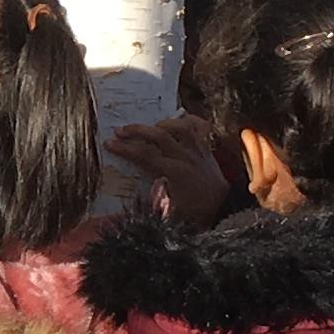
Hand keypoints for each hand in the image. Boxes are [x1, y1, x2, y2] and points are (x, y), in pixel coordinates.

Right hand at [106, 115, 238, 226]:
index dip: (125, 149)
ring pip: (181, 127)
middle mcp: (187, 157)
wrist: (224, 208)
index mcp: (176, 173)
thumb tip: (126, 209)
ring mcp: (199, 150)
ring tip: (149, 126)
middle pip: (159, 136)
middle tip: (120, 131)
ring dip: (162, 124)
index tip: (110, 144)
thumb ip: (151, 207)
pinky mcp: (206, 148)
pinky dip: (188, 120)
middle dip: (137, 130)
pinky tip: (176, 120)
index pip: (146, 156)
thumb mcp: (171, 213)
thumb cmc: (196, 212)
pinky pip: (199, 127)